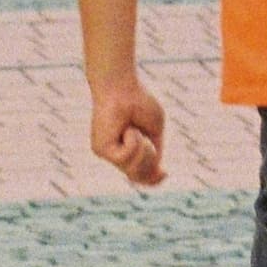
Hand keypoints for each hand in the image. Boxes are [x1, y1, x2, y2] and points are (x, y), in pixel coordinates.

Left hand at [87, 72, 168, 186]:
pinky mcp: (101, 150)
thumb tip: (157, 173)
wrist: (122, 87)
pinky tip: (127, 129)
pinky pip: (124, 158)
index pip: (140, 175)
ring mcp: (107, 153)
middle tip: (147, 140)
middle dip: (150, 161)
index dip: (152, 180)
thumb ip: (156, 153)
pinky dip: (133, 143)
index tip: (165, 174)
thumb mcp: (155, 131)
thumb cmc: (139, 102)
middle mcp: (116, 154)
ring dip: (142, 150)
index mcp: (130, 150)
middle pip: (138, 177)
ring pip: (133, 170)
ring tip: (135, 130)